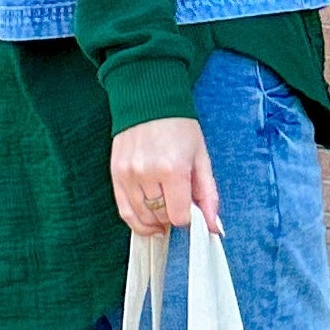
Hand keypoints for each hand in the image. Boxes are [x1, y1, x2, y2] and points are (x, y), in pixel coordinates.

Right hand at [110, 117, 220, 236]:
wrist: (149, 101)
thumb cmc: (178, 127)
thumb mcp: (201, 157)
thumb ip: (208, 194)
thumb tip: (213, 227)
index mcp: (174, 169)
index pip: (179, 215)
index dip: (188, 217)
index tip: (190, 209)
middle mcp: (148, 174)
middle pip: (161, 217)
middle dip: (171, 216)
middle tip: (177, 206)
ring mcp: (129, 175)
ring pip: (142, 217)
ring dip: (155, 221)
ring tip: (163, 214)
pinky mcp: (116, 174)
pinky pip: (124, 210)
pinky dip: (136, 221)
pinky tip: (147, 222)